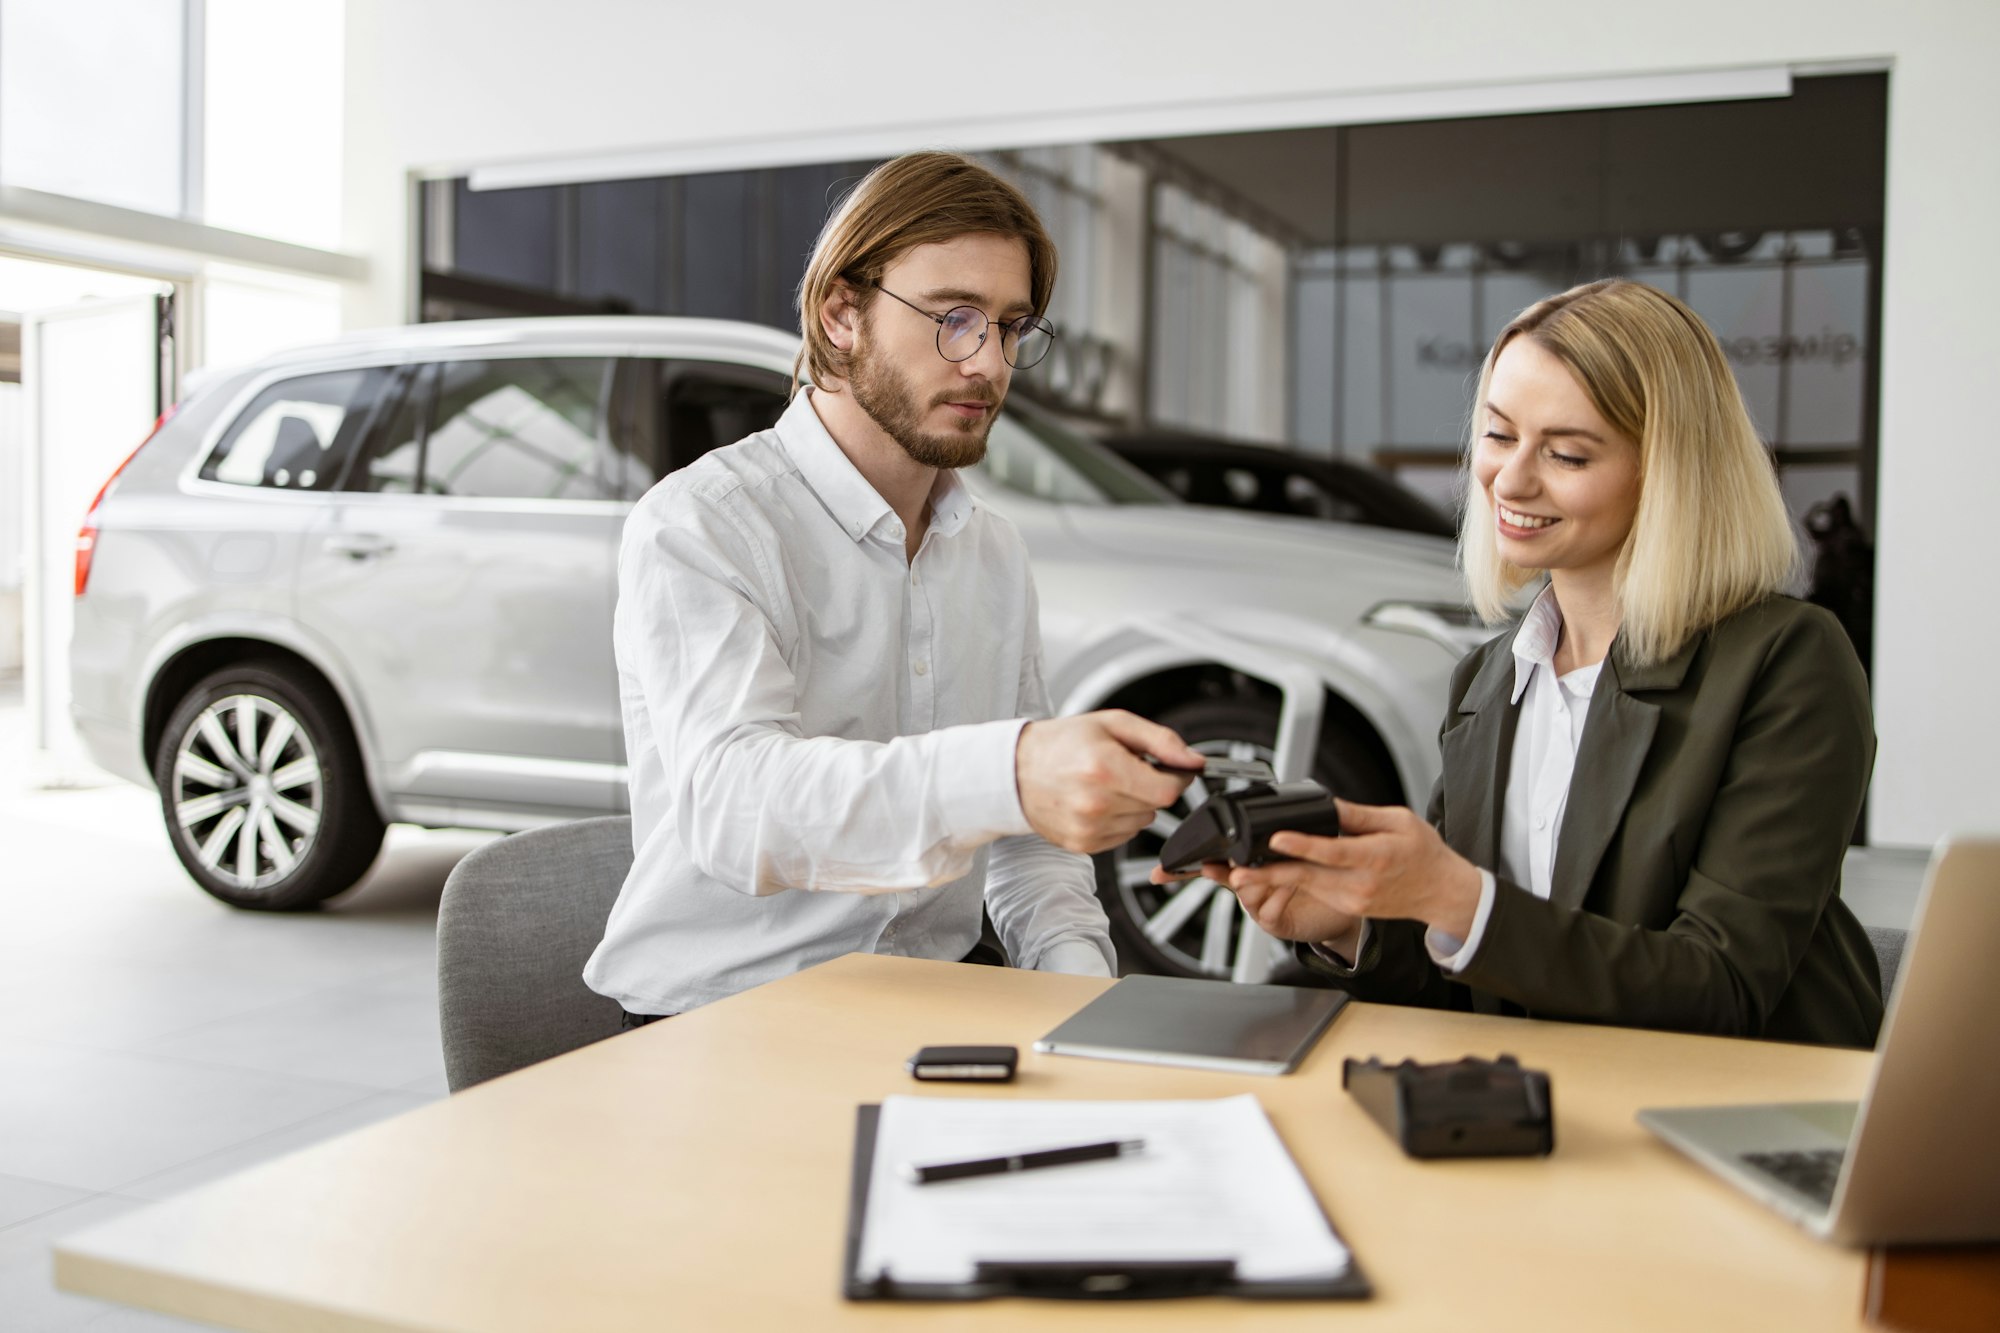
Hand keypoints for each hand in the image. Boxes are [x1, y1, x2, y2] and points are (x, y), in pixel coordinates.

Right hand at [1016, 710, 1201, 853]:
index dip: (1176, 778)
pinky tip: (1097, 801)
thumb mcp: (1114, 723)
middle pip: (1156, 806)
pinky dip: (1118, 819)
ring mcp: (1088, 828)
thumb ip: (1161, 740)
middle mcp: (1096, 803)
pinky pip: (1123, 835)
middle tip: (1125, 769)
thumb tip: (1194, 760)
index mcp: (1105, 768)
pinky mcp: (1083, 844)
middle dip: (1150, 787)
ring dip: (1134, 804)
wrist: (1015, 771)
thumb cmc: (1062, 743)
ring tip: (1106, 785)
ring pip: (1142, 822)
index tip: (1170, 769)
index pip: (1168, 790)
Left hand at [1223, 799, 1483, 944]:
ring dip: (1271, 879)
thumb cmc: (1423, 852)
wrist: (1441, 892)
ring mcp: (1352, 900)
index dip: (1302, 846)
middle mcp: (1361, 884)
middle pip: (1307, 878)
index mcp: (1376, 858)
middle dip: (1268, 875)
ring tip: (1239, 871)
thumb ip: (1358, 815)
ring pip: (1305, 887)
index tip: (1276, 839)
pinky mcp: (1347, 907)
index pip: (1332, 853)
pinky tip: (1268, 873)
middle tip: (1236, 872)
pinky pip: (1314, 892)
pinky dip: (1290, 883)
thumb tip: (1325, 804)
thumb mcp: (1398, 821)